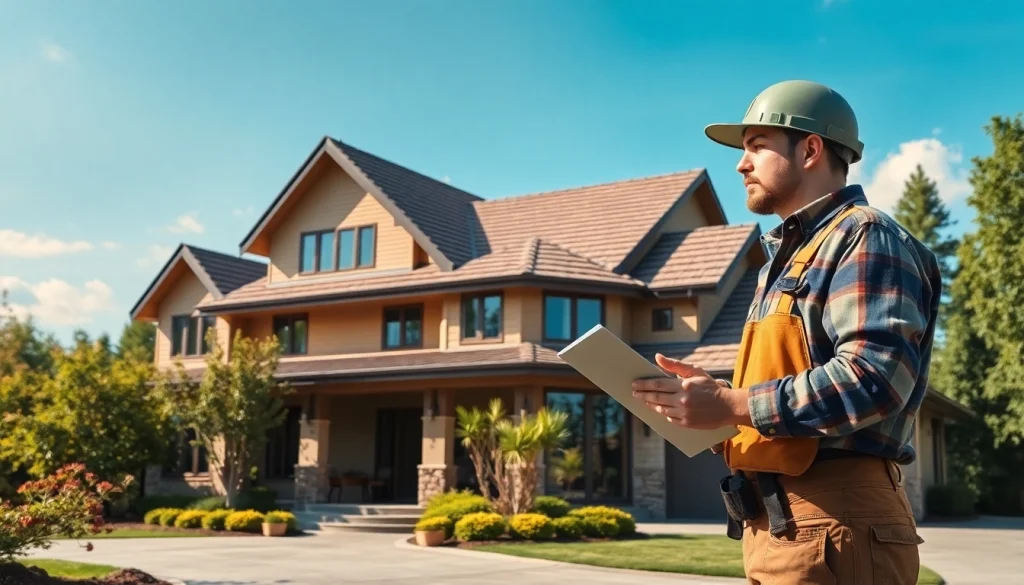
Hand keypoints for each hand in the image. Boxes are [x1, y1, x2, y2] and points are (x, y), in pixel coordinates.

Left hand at [631, 353, 749, 429]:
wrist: (727, 407)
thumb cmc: (710, 387)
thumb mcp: (695, 371)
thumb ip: (675, 365)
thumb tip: (657, 357)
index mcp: (684, 386)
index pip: (657, 385)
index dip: (644, 384)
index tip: (634, 383)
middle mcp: (682, 400)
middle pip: (656, 397)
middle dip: (642, 394)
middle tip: (634, 392)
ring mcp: (684, 414)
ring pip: (661, 409)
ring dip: (650, 404)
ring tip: (643, 400)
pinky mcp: (686, 424)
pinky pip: (669, 418)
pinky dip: (663, 413)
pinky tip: (658, 408)